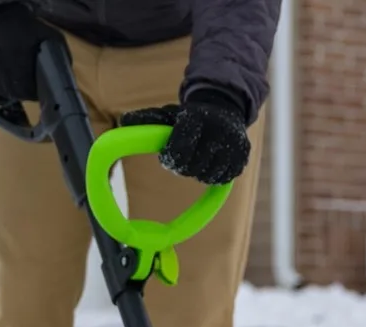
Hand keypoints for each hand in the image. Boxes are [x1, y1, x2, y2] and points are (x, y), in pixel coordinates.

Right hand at [0, 2, 65, 102]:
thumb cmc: (27, 27)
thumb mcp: (51, 37)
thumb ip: (62, 57)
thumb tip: (68, 81)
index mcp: (17, 58)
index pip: (29, 90)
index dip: (37, 93)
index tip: (41, 90)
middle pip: (16, 93)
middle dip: (26, 93)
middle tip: (32, 88)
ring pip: (3, 91)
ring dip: (13, 91)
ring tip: (19, 81)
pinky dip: (1, 85)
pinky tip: (7, 76)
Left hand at [120, 90, 251, 185]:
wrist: (225, 107)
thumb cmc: (189, 115)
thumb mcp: (168, 114)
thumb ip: (147, 120)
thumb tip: (124, 123)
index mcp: (198, 118)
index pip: (180, 150)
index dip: (171, 158)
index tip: (167, 157)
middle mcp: (219, 131)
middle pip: (193, 167)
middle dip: (183, 167)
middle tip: (181, 159)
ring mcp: (233, 146)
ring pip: (208, 176)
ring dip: (198, 173)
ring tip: (196, 160)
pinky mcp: (242, 158)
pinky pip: (223, 179)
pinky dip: (213, 176)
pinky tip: (208, 164)